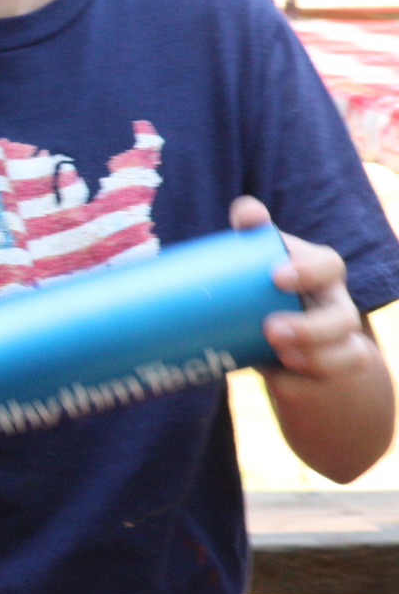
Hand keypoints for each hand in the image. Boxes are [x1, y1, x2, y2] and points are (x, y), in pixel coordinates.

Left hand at [233, 196, 379, 379]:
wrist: (282, 338)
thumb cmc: (265, 289)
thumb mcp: (258, 262)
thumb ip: (251, 234)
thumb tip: (246, 210)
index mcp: (319, 275)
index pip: (328, 265)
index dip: (308, 270)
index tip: (276, 276)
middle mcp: (335, 307)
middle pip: (342, 318)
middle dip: (311, 327)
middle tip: (272, 328)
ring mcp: (336, 344)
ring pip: (346, 354)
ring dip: (315, 357)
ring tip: (280, 355)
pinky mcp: (324, 374)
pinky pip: (325, 384)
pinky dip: (302, 382)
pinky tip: (281, 379)